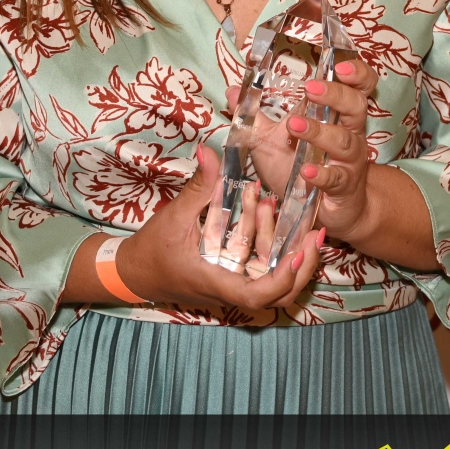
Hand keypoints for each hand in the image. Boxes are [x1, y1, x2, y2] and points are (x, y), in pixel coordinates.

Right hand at [113, 144, 323, 311]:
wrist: (134, 272)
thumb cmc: (152, 250)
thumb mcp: (173, 216)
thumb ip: (198, 187)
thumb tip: (210, 152)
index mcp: (216, 281)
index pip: (258, 295)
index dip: (283, 277)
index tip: (299, 251)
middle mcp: (230, 288)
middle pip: (279, 295)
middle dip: (302, 267)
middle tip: (314, 234)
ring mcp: (233, 285)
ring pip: (273, 281)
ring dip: (287, 250)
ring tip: (295, 216)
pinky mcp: (233, 276)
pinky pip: (261, 268)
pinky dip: (272, 246)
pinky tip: (276, 217)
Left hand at [229, 59, 380, 246]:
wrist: (332, 210)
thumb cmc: (304, 167)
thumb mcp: (273, 141)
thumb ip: (254, 117)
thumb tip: (232, 90)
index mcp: (337, 115)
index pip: (355, 86)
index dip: (354, 73)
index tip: (338, 64)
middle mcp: (349, 133)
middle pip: (355, 105)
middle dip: (336, 94)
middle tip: (311, 88)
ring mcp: (349, 161)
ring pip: (344, 140)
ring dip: (320, 131)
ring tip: (295, 126)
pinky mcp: (344, 187)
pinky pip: (336, 178)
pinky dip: (322, 174)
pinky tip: (307, 171)